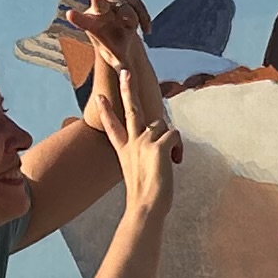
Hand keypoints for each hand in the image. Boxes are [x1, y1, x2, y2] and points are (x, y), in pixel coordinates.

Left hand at [70, 0, 153, 78]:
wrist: (123, 34)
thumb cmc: (116, 50)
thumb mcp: (120, 62)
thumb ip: (123, 70)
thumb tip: (128, 77)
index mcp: (93, 27)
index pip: (83, 22)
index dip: (78, 19)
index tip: (69, 14)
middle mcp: (98, 12)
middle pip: (98, 3)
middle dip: (97, 0)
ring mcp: (108, 0)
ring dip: (134, 12)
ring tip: (140, 30)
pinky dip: (142, 11)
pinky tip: (146, 29)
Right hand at [81, 27, 180, 219]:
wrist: (145, 206)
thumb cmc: (145, 196)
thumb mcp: (139, 171)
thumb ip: (144, 155)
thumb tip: (159, 142)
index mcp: (124, 150)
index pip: (112, 126)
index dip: (106, 111)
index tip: (100, 97)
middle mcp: (132, 142)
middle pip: (130, 109)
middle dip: (127, 88)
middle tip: (125, 71)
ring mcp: (143, 142)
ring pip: (162, 125)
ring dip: (168, 138)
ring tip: (167, 160)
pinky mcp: (157, 145)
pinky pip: (174, 134)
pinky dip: (178, 146)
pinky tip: (175, 160)